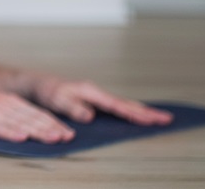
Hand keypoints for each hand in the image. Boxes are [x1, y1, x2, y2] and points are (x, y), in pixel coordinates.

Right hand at [0, 75, 75, 143]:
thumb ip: (11, 110)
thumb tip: (29, 122)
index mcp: (9, 101)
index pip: (36, 113)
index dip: (53, 122)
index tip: (67, 131)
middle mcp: (5, 106)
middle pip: (33, 118)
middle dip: (52, 128)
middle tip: (68, 137)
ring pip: (20, 123)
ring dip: (38, 131)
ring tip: (53, 138)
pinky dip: (10, 132)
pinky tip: (21, 137)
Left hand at [30, 75, 173, 125]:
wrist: (36, 84)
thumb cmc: (46, 91)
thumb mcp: (56, 99)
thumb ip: (72, 107)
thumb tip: (90, 115)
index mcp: (91, 92)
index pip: (118, 105)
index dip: (136, 114)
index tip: (153, 119)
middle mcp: (96, 93)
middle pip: (127, 103)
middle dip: (147, 112)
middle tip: (168, 118)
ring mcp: (96, 96)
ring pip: (123, 104)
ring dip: (141, 111)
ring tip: (158, 117)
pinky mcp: (93, 101)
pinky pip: (116, 106)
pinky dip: (129, 110)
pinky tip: (135, 115)